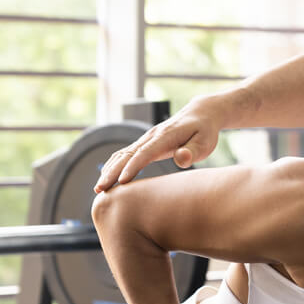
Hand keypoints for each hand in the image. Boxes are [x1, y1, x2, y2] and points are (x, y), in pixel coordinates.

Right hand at [94, 94, 229, 192]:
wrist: (200, 114)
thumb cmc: (204, 131)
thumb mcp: (205, 142)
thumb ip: (192, 151)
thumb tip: (181, 159)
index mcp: (165, 136)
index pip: (145, 152)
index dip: (133, 167)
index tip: (121, 182)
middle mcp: (151, 136)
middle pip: (127, 154)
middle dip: (112, 172)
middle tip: (100, 189)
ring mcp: (146, 139)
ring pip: (122, 154)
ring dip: (109, 170)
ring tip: (99, 188)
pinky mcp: (145, 143)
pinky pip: (125, 154)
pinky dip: (114, 165)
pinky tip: (107, 178)